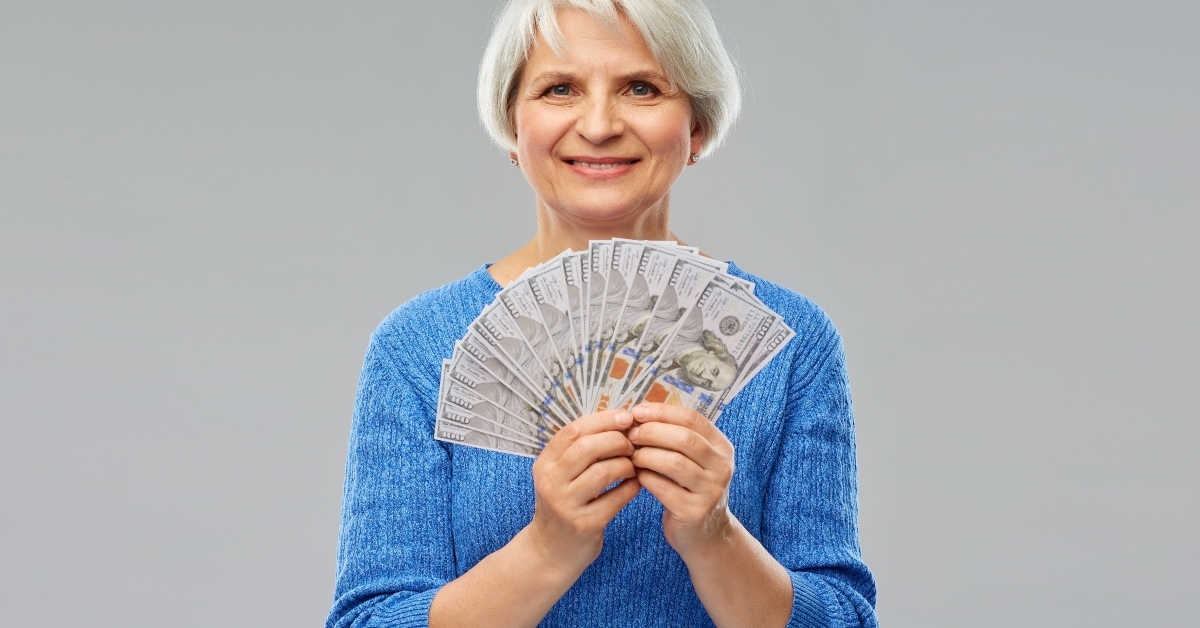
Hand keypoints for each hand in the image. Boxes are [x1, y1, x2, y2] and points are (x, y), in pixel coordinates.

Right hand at [528, 410, 640, 574]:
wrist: (551, 551)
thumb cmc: (564, 505)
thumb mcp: (560, 476)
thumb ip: (581, 451)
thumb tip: (618, 421)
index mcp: (545, 464)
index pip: (573, 431)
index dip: (603, 419)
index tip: (626, 416)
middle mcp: (551, 482)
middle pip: (587, 448)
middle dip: (616, 440)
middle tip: (632, 444)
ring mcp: (566, 505)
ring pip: (603, 471)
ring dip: (626, 464)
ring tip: (633, 466)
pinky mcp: (584, 524)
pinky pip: (615, 498)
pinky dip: (630, 488)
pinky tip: (636, 485)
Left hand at [628, 403, 735, 557]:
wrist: (706, 534)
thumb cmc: (691, 490)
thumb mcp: (694, 461)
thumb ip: (675, 438)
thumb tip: (639, 414)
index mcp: (722, 447)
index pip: (692, 419)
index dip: (662, 412)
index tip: (637, 411)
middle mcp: (722, 467)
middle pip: (684, 438)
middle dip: (652, 432)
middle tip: (630, 434)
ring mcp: (711, 491)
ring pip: (674, 462)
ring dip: (646, 455)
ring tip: (631, 455)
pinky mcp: (695, 512)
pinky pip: (664, 488)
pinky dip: (646, 478)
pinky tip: (637, 476)